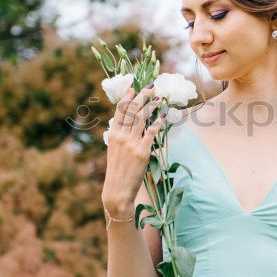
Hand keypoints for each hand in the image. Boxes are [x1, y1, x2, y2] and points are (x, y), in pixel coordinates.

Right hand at [101, 83, 166, 214]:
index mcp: (113, 134)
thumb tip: (128, 125)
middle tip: (149, 86)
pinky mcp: (142, 151)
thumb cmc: (117, 171)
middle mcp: (121, 136)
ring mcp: (132, 143)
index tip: (132, 86)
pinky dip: (158, 122)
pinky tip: (163, 115)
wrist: (117, 190)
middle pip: (132, 111)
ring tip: (158, 97)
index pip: (119, 111)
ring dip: (151, 105)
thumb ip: (120, 137)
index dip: (126, 97)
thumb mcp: (114, 150)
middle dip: (141, 96)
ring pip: (142, 118)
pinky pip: (151, 132)